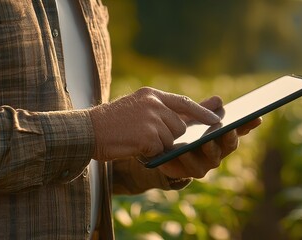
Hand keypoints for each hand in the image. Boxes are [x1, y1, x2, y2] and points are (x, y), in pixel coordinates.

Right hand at [90, 87, 220, 160]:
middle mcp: (154, 104)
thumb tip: (185, 123)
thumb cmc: (112, 123)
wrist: (86, 131)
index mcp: (152, 95)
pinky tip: (135, 147)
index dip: (202, 112)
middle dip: (169, 136)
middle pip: (180, 126)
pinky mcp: (147, 136)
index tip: (215, 120)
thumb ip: (160, 110)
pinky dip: (149, 153)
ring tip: (138, 140)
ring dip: (158, 145)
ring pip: (171, 139)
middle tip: (147, 136)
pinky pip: (160, 150)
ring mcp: (151, 119)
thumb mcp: (137, 107)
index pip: (184, 102)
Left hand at [156, 97, 261, 178]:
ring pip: (213, 157)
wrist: (162, 150)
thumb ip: (205, 109)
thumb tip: (218, 100)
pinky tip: (182, 150)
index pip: (240, 128)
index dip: (249, 124)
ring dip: (210, 148)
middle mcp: (219, 151)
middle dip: (229, 136)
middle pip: (230, 144)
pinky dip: (187, 157)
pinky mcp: (189, 172)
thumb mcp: (192, 116)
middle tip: (228, 127)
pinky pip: (191, 166)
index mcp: (222, 135)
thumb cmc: (182, 130)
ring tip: (205, 140)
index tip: (257, 117)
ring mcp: (206, 163)